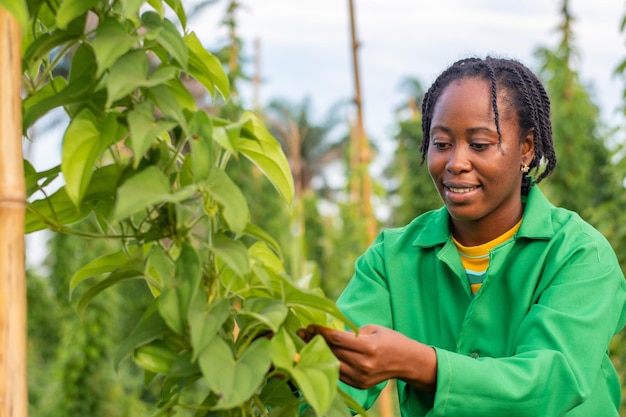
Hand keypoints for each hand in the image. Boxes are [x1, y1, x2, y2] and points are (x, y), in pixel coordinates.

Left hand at [298, 324, 436, 391]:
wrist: (407, 362)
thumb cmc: (390, 340)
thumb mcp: (373, 329)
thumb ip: (351, 332)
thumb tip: (329, 334)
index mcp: (368, 347)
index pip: (337, 339)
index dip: (320, 331)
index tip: (310, 325)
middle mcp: (364, 364)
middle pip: (332, 351)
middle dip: (315, 341)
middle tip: (302, 332)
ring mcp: (361, 377)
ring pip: (332, 364)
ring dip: (319, 354)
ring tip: (306, 344)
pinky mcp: (359, 385)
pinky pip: (338, 374)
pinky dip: (329, 364)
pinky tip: (320, 355)